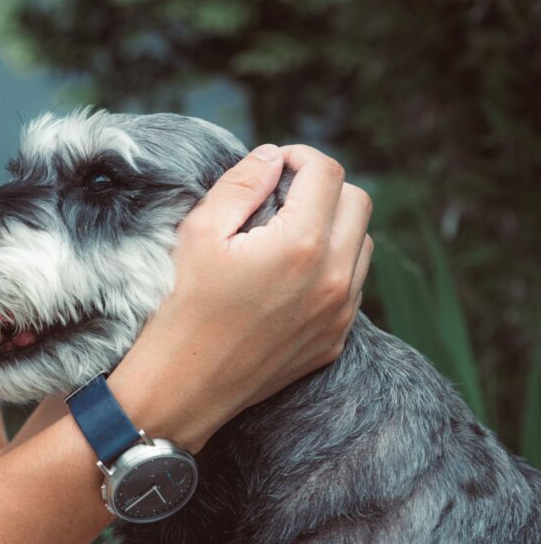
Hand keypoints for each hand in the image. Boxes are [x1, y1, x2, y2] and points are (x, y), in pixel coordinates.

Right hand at [113, 143, 372, 450]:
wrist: (181, 386)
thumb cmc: (181, 306)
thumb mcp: (198, 232)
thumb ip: (242, 184)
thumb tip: (272, 156)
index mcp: (300, 244)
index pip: (326, 173)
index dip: (298, 158)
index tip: (272, 168)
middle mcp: (332, 277)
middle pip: (357, 201)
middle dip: (322, 187)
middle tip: (280, 195)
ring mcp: (339, 313)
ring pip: (362, 243)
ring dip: (332, 226)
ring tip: (284, 234)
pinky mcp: (334, 339)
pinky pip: (351, 285)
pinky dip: (330, 266)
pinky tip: (287, 275)